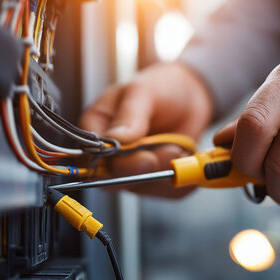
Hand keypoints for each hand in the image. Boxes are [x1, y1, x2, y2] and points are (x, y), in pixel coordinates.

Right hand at [80, 63, 213, 197]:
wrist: (191, 94)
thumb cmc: (160, 87)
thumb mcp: (142, 92)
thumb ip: (128, 116)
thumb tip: (113, 139)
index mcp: (97, 128)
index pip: (88, 156)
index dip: (107, 161)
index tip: (128, 153)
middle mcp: (111, 154)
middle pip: (112, 179)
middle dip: (136, 170)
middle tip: (154, 155)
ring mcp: (133, 169)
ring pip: (141, 188)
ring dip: (161, 173)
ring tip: (176, 149)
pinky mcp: (156, 179)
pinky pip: (165, 192)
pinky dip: (178, 179)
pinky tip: (183, 158)